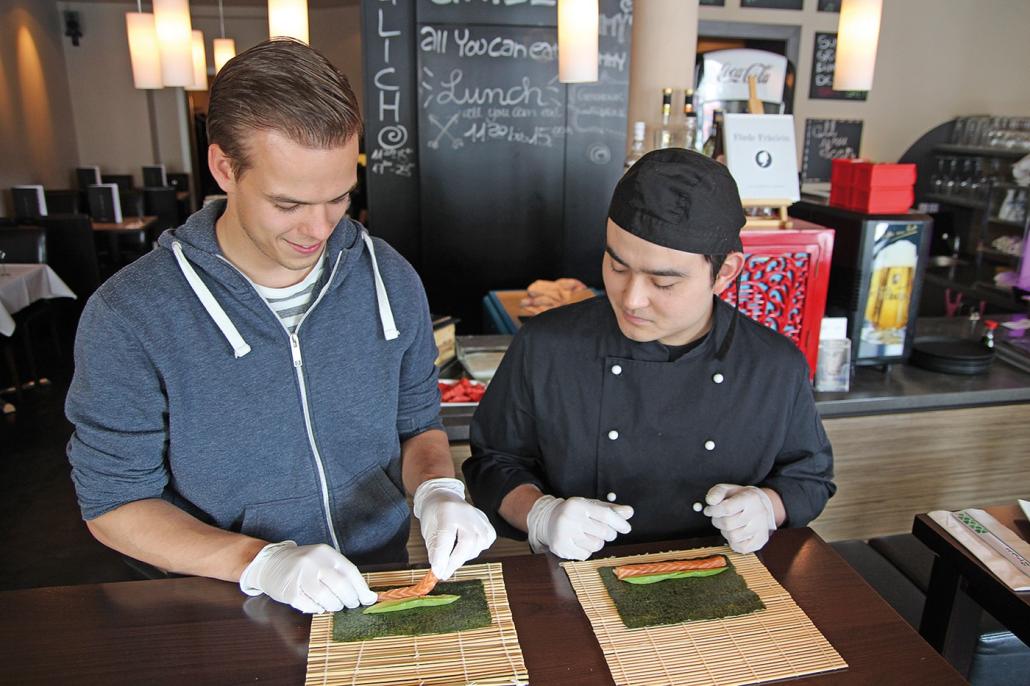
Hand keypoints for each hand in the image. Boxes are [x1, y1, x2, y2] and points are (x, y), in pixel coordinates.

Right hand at [239, 541, 376, 612]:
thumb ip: (343, 574)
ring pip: (326, 598)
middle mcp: (313, 562)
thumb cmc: (304, 565)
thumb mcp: (323, 561)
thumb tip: (369, 596)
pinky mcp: (289, 591)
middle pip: (340, 586)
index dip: (361, 588)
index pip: (350, 572)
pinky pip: (310, 606)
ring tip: (334, 605)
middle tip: (350, 604)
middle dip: (350, 600)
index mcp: (325, 553)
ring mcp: (300, 576)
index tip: (368, 599)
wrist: (270, 563)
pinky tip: (318, 606)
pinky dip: (317, 609)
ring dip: (334, 606)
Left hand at [414, 478, 496, 579]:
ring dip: (465, 556)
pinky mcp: (486, 522)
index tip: (438, 574)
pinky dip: (477, 549)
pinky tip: (466, 547)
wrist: (444, 497)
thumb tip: (439, 569)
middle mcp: (466, 513)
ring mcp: (478, 516)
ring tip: (452, 555)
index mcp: (446, 512)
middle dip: (455, 561)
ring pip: (478, 544)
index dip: (442, 557)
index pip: (446, 537)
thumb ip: (434, 549)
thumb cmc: (434, 515)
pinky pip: (487, 541)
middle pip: (467, 541)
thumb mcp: (428, 530)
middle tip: (444, 573)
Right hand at [526, 495, 632, 559]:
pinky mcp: (561, 548)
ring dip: (597, 542)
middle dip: (609, 533)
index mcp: (578, 505)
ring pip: (596, 545)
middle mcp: (569, 518)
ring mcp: (563, 534)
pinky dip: (586, 551)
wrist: (548, 521)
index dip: (619, 522)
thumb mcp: (591, 506)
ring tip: (588, 535)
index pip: (605, 515)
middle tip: (604, 531)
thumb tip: (629, 512)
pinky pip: (585, 555)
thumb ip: (611, 509)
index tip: (626, 528)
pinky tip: (579, 542)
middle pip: (603, 532)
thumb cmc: (576, 513)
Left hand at [703, 484, 775, 553]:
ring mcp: (761, 528)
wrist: (760, 505)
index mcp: (750, 498)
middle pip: (728, 524)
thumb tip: (710, 501)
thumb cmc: (740, 497)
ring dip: (725, 532)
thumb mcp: (727, 489)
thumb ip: (716, 493)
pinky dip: (733, 542)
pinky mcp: (761, 540)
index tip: (709, 510)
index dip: (713, 510)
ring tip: (728, 524)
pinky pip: (741, 548)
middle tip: (718, 517)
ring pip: (733, 537)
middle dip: (717, 521)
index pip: (726, 508)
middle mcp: (759, 513)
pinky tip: (735, 532)